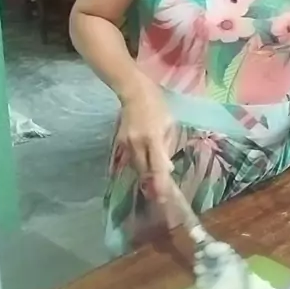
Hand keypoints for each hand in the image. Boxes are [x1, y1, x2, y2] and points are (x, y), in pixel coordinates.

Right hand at [117, 82, 173, 202]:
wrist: (134, 91)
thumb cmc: (157, 105)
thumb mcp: (170, 123)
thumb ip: (167, 146)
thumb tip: (166, 167)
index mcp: (153, 137)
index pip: (157, 166)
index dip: (160, 182)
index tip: (163, 197)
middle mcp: (137, 143)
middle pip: (143, 170)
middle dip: (151, 184)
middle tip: (160, 196)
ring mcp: (126, 143)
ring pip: (135, 166)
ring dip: (144, 174)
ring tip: (153, 184)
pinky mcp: (119, 141)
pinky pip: (129, 159)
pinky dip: (137, 164)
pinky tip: (143, 168)